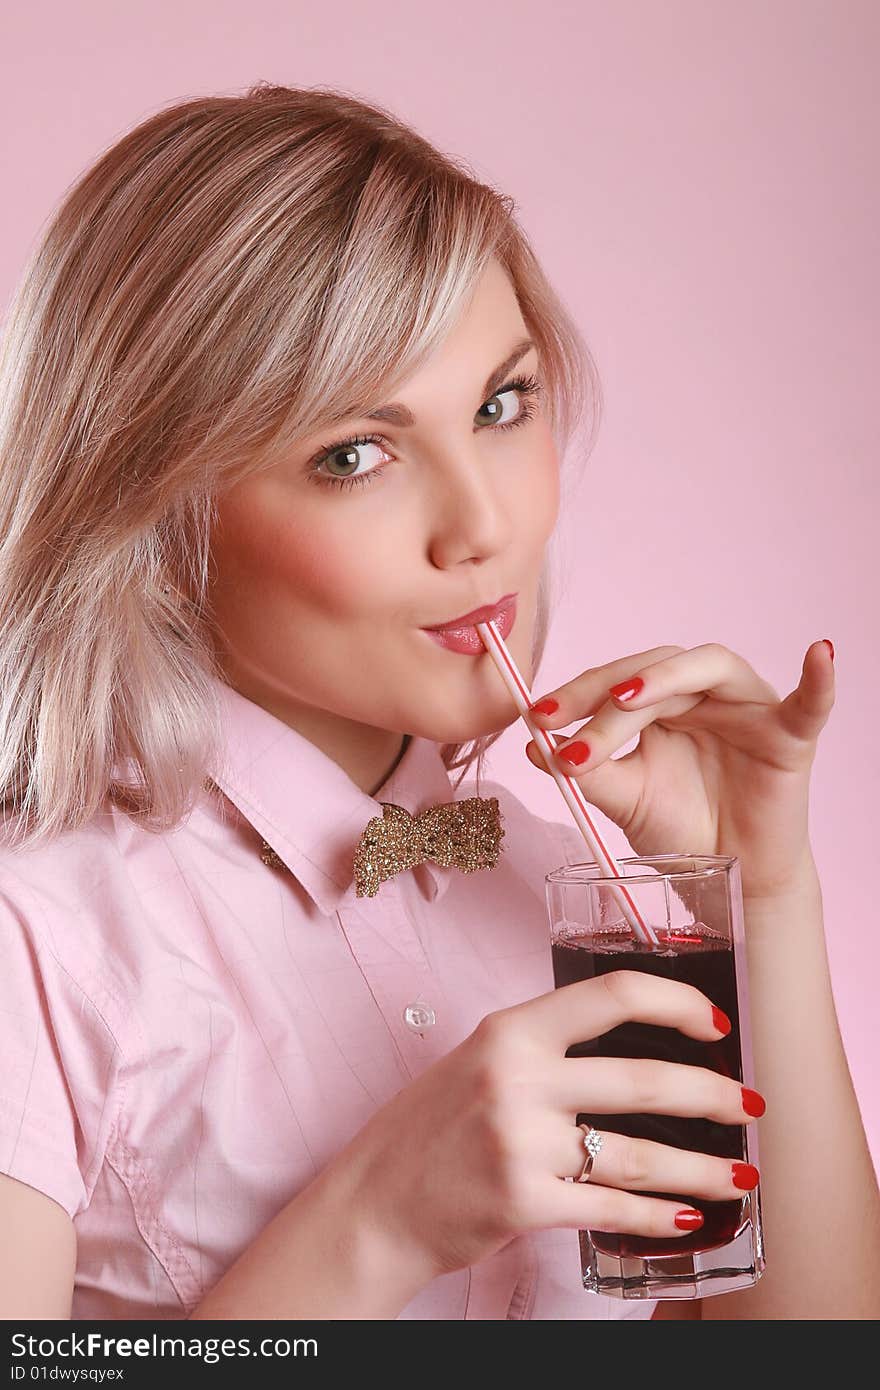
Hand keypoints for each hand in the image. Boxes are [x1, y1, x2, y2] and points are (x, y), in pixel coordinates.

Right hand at [331, 974, 762, 1280]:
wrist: (376, 1201)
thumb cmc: (432, 1129)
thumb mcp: (480, 1060)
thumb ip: (546, 1048)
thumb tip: (634, 1048)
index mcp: (510, 1030)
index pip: (612, 996)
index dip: (676, 1002)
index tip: (714, 1023)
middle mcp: (516, 1077)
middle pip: (643, 1078)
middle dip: (713, 1095)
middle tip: (749, 1105)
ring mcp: (519, 1141)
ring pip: (639, 1153)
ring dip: (702, 1169)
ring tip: (739, 1176)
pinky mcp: (522, 1201)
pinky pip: (611, 1208)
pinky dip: (658, 1216)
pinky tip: (687, 1215)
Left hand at [525, 641, 835, 899]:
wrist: (727, 882)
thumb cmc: (680, 832)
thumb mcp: (623, 799)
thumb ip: (586, 770)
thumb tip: (533, 745)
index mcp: (662, 705)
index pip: (617, 681)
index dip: (576, 693)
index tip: (536, 716)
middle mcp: (703, 696)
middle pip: (654, 671)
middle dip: (604, 696)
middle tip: (562, 721)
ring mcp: (748, 710)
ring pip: (710, 667)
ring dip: (665, 676)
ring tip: (627, 698)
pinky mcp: (791, 737)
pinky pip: (810, 703)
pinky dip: (819, 680)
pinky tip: (820, 654)